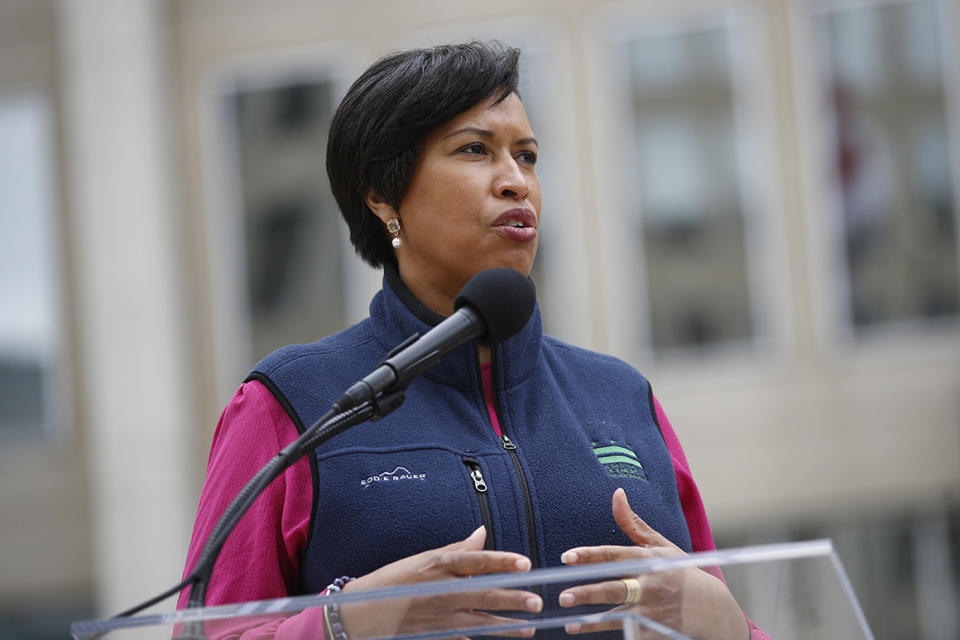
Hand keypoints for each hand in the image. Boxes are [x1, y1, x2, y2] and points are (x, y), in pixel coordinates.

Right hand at [338, 526, 541, 638]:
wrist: (361, 612)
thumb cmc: (393, 581)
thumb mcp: (424, 559)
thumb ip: (457, 550)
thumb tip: (482, 534)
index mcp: (438, 566)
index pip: (476, 561)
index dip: (501, 562)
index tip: (524, 564)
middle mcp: (441, 591)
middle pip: (483, 594)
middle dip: (512, 599)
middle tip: (536, 601)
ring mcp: (439, 617)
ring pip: (480, 622)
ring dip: (506, 626)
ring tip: (529, 627)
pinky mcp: (436, 636)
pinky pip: (464, 639)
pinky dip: (479, 639)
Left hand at [557, 489, 747, 639]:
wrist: (714, 608)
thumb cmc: (681, 571)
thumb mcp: (661, 546)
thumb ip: (633, 523)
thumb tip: (616, 493)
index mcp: (649, 560)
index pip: (614, 556)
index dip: (590, 555)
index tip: (567, 557)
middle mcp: (650, 584)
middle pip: (614, 589)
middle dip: (588, 593)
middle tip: (563, 597)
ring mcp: (655, 610)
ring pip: (619, 615)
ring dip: (593, 621)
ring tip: (569, 623)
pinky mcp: (657, 630)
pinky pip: (632, 632)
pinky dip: (617, 633)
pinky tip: (590, 633)